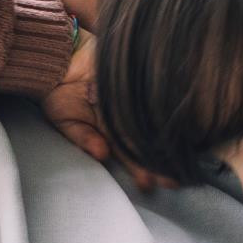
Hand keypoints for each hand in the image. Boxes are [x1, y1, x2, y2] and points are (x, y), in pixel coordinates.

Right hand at [39, 44, 175, 190]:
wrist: (62, 58)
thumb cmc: (60, 93)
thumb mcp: (66, 120)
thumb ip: (84, 138)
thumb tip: (102, 154)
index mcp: (108, 133)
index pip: (127, 155)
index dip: (138, 169)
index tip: (148, 184)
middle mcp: (124, 120)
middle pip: (145, 143)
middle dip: (159, 162)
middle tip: (173, 181)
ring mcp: (132, 102)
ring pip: (152, 124)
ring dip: (166, 140)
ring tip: (180, 159)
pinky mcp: (138, 83)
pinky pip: (152, 97)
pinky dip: (165, 107)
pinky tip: (182, 122)